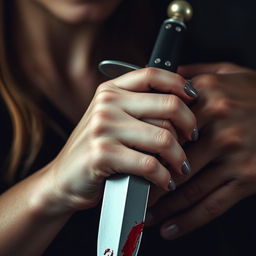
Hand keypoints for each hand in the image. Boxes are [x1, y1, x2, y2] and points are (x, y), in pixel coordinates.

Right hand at [46, 67, 196, 212]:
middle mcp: (107, 104)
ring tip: (180, 167)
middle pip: (167, 106)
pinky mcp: (103, 154)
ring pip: (163, 137)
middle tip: (193, 139)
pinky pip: (149, 164)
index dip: (179, 84)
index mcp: (110, 91)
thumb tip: (181, 105)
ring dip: (178, 157)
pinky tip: (165, 181)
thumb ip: (138, 108)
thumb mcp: (112, 120)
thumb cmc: (96, 149)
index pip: (153, 75)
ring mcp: (103, 128)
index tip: (195, 98)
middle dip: (190, 126)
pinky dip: (164, 176)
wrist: (64, 177)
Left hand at [147, 63, 255, 239]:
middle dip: (148, 178)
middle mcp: (218, 126)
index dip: (144, 144)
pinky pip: (212, 203)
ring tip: (146, 213)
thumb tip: (173, 72)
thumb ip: (197, 72)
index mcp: (207, 98)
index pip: (164, 124)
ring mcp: (234, 154)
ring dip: (162, 205)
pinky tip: (171, 227)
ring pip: (187, 187)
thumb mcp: (229, 72)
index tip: (131, 156)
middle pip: (171, 159)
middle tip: (131, 189)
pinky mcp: (248, 177)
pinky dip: (188, 219)